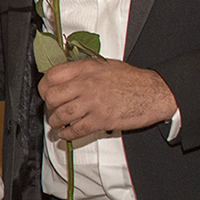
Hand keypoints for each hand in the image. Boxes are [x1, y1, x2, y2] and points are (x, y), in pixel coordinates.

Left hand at [40, 57, 176, 139]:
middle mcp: (86, 84)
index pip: (52, 76)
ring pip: (61, 115)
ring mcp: (93, 102)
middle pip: (52, 96)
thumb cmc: (132, 79)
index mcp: (86, 68)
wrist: (154, 92)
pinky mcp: (101, 119)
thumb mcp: (105, 65)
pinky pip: (76, 130)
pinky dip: (67, 135)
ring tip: (57, 124)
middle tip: (53, 109)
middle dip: (49, 105)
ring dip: (56, 122)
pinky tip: (66, 134)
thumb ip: (83, 70)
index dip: (45, 86)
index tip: (46, 92)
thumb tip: (65, 77)